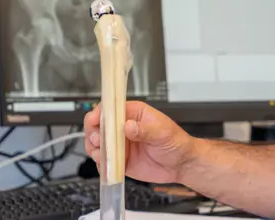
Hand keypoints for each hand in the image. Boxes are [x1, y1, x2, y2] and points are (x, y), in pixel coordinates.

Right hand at [83, 101, 197, 183]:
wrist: (181, 164)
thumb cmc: (176, 142)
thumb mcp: (163, 133)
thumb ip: (145, 130)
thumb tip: (128, 126)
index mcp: (133, 113)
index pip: (110, 109)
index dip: (99, 113)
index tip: (95, 121)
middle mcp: (123, 128)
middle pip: (98, 125)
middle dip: (93, 133)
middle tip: (98, 141)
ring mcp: (120, 145)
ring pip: (97, 144)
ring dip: (94, 149)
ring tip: (102, 154)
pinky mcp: (119, 161)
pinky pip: (104, 162)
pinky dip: (101, 164)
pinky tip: (107, 166)